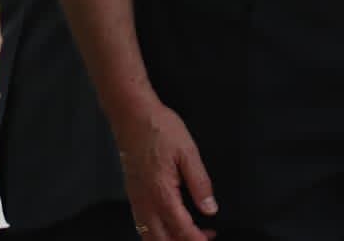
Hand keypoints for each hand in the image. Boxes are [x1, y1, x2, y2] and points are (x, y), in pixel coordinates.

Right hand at [115, 98, 218, 240]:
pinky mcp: (132, 194)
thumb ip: (200, 184)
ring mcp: (136, 199)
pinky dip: (156, 233)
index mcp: (161, 193)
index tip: (211, 239)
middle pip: (163, 240)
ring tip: (189, 234)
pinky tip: (168, 224)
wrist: (132, 115)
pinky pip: (141, 224)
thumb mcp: (188, 152)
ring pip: (149, 236)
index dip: (198, 239)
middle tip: (204, 237)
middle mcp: (145, 202)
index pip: (181, 230)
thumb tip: (210, 208)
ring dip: (169, 240)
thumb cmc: (158, 129)